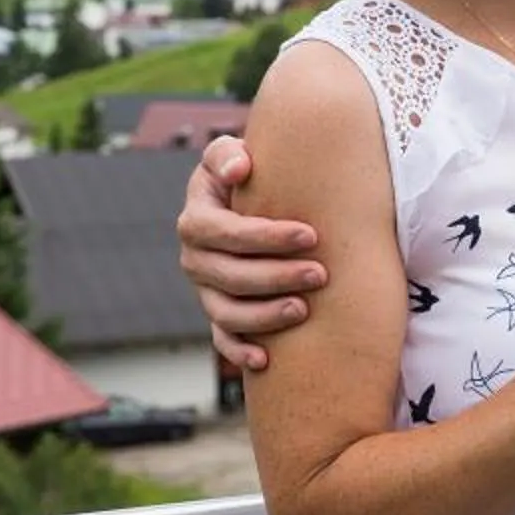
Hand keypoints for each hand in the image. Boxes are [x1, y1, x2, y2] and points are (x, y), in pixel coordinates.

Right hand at [177, 136, 327, 370]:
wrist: (245, 205)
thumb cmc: (247, 177)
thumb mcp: (230, 155)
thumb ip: (228, 154)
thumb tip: (240, 169)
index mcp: (195, 219)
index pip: (224, 232)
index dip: (265, 236)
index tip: (310, 234)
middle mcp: (194, 258)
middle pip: (228, 275)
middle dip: (276, 276)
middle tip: (320, 273)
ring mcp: (204, 290)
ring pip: (226, 312)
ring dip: (264, 316)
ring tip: (304, 309)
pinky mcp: (217, 313)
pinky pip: (221, 339)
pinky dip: (240, 351)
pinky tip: (266, 360)